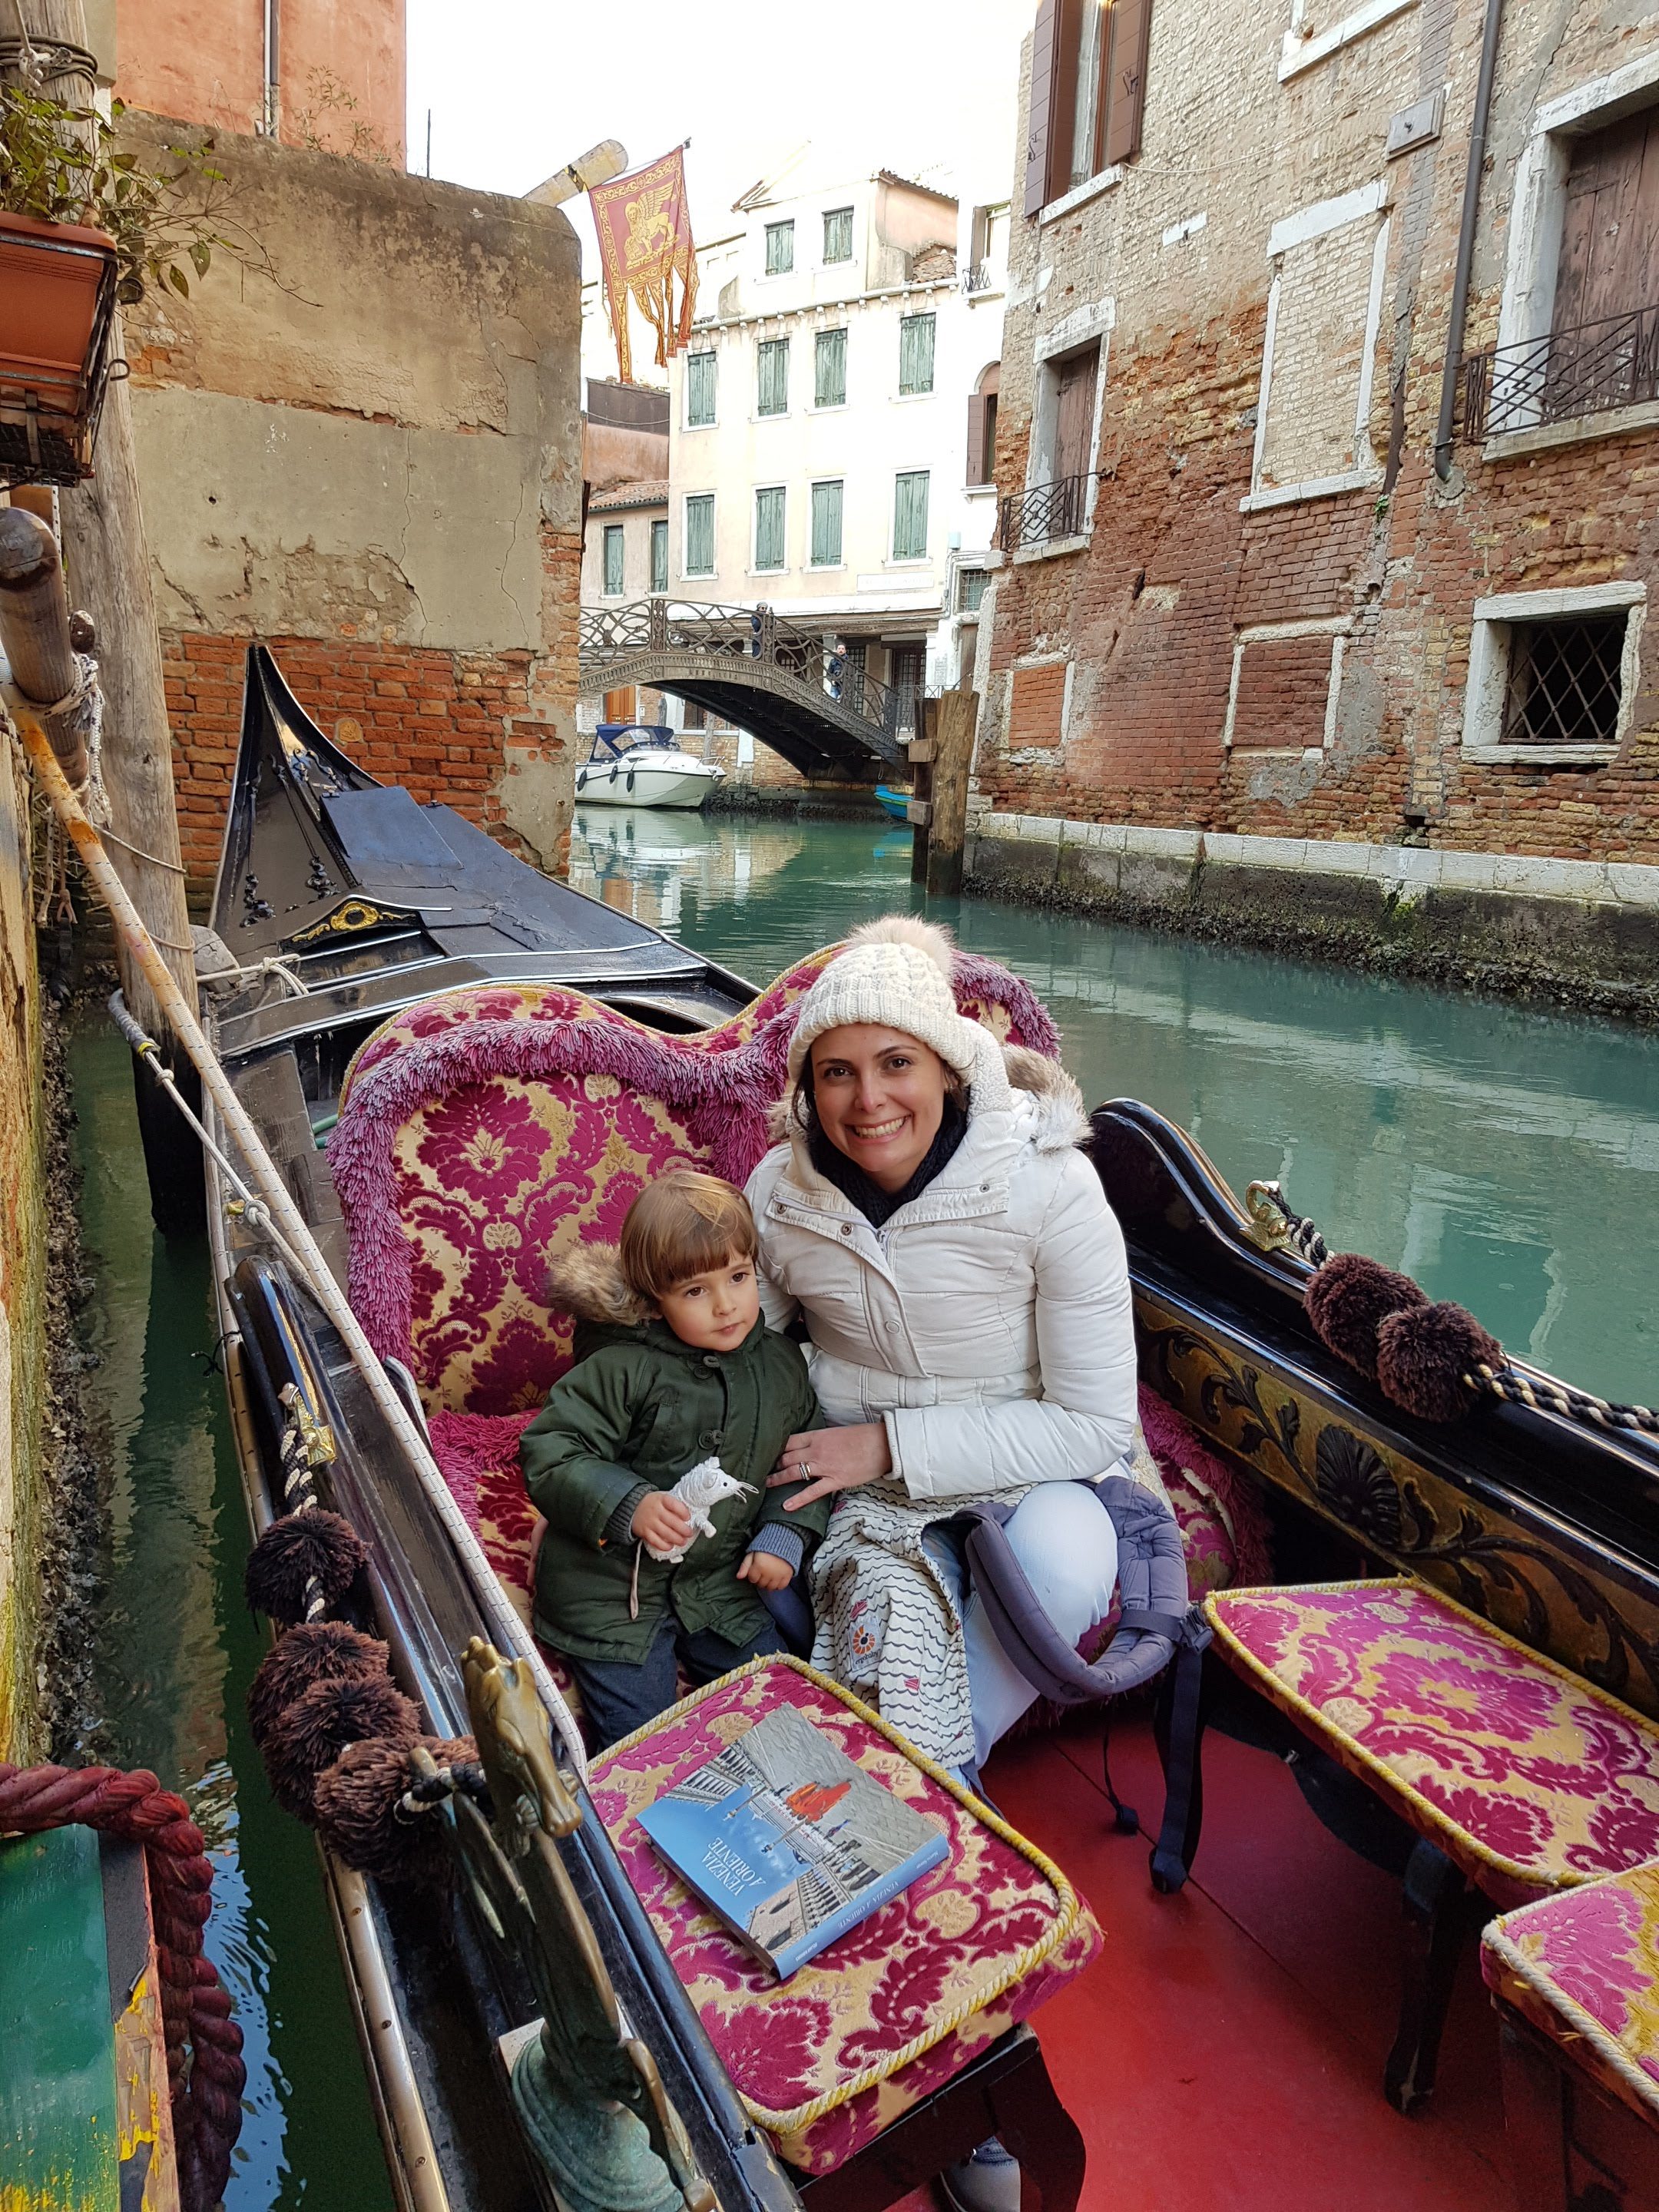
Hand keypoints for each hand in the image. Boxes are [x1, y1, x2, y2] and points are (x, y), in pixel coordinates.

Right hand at [631, 1492, 694, 1552]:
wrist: (633, 1507)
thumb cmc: (653, 1504)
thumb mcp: (662, 1498)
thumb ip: (674, 1505)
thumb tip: (688, 1517)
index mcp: (661, 1499)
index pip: (674, 1505)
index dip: (683, 1512)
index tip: (688, 1517)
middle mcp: (655, 1511)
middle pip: (672, 1522)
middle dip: (684, 1530)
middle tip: (689, 1533)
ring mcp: (649, 1522)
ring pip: (665, 1533)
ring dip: (677, 1539)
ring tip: (683, 1541)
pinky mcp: (645, 1532)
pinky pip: (655, 1541)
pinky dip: (664, 1546)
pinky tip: (670, 1546)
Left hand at [736, 1549, 792, 1590]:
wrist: (782, 1539)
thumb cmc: (764, 1546)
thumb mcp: (752, 1553)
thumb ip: (745, 1565)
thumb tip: (738, 1577)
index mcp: (759, 1566)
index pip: (752, 1579)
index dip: (752, 1575)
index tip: (755, 1569)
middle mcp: (769, 1572)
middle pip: (761, 1584)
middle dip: (759, 1579)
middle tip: (762, 1572)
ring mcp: (779, 1575)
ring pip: (770, 1587)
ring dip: (768, 1583)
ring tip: (768, 1575)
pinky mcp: (788, 1575)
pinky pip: (781, 1587)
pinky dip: (778, 1585)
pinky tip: (776, 1579)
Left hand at [766, 1423, 890, 1511]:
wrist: (883, 1444)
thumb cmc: (863, 1437)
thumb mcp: (837, 1432)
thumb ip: (822, 1439)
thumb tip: (811, 1445)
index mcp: (817, 1436)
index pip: (789, 1442)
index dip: (777, 1448)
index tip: (769, 1454)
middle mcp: (816, 1450)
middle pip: (787, 1457)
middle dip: (774, 1464)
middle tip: (764, 1470)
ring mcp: (824, 1466)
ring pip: (794, 1472)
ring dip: (778, 1478)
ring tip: (767, 1484)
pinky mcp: (835, 1481)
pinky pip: (812, 1491)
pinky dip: (798, 1499)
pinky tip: (786, 1505)